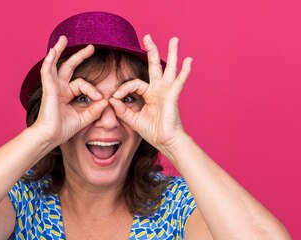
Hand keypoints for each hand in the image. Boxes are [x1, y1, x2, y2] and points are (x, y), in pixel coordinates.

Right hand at [31, 35, 109, 149]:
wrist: (50, 137)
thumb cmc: (62, 130)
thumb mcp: (83, 119)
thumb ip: (94, 110)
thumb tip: (106, 101)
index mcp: (66, 95)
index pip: (82, 85)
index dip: (93, 90)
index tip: (100, 99)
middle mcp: (59, 89)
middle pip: (69, 68)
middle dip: (80, 56)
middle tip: (91, 47)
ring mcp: (53, 87)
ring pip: (56, 64)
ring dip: (59, 50)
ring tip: (63, 39)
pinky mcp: (48, 88)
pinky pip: (48, 71)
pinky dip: (50, 60)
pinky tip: (53, 50)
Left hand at [109, 34, 191, 158]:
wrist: (165, 142)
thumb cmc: (152, 132)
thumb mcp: (133, 120)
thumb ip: (122, 110)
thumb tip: (111, 99)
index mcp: (149, 94)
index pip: (134, 83)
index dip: (123, 88)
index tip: (115, 97)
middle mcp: (159, 90)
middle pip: (155, 66)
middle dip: (151, 50)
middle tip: (147, 36)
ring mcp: (167, 91)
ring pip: (169, 68)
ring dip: (172, 53)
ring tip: (174, 39)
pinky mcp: (173, 96)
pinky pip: (179, 82)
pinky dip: (185, 72)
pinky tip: (189, 61)